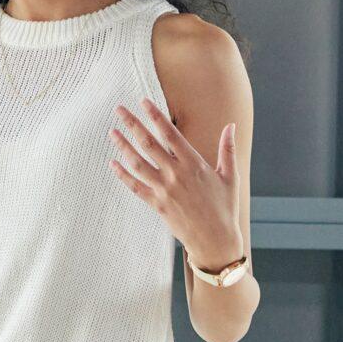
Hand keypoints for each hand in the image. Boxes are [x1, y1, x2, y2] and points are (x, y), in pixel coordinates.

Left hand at [110, 102, 242, 274]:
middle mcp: (176, 174)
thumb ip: (227, 149)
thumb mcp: (230, 176)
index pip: (170, 133)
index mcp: (194, 163)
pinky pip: (135, 187)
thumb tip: (230, 125)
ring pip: (138, 163)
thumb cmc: (224, 207)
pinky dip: (123, 175)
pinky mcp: (157, 205)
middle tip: (119, 110)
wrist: (214, 240)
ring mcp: (164, 190)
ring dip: (123, 146)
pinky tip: (113, 163)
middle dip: (132, 124)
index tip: (143, 101)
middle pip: (149, 143)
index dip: (155, 115)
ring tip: (112, 132)